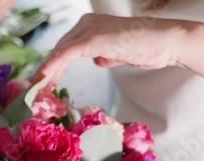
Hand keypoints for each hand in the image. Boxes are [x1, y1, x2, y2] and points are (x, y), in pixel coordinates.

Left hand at [33, 14, 190, 83]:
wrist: (167, 42)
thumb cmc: (148, 47)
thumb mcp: (120, 53)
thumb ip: (106, 55)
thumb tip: (97, 60)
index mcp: (91, 27)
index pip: (65, 48)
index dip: (53, 67)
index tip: (45, 85)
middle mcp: (86, 24)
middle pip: (59, 50)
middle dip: (47, 72)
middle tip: (36, 93)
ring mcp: (90, 29)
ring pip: (59, 52)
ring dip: (46, 73)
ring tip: (37, 91)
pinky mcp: (94, 38)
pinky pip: (66, 53)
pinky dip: (52, 66)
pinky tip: (43, 78)